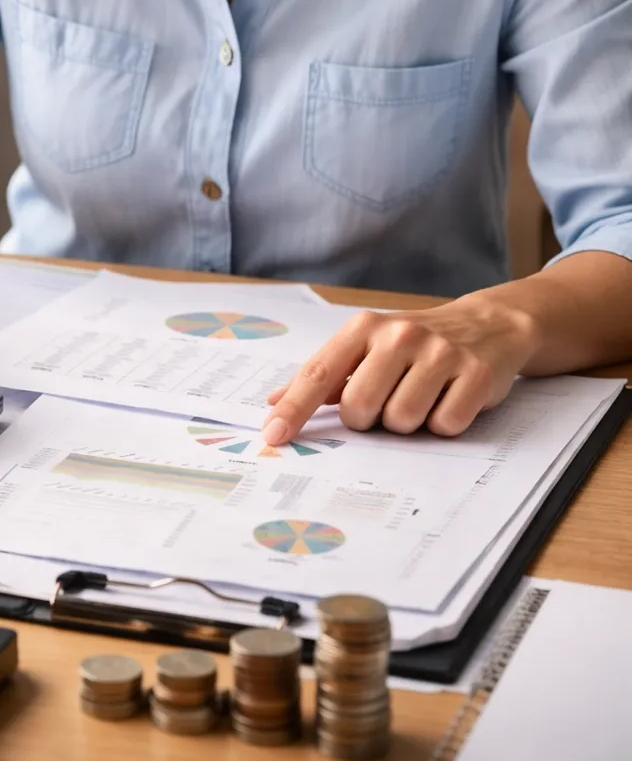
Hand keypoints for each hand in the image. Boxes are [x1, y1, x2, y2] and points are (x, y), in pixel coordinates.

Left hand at [261, 294, 539, 443]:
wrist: (487, 324)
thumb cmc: (414, 343)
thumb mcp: (367, 346)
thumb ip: (325, 376)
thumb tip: (273, 402)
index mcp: (365, 328)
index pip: (318, 373)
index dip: (294, 408)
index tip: (273, 436)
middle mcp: (400, 335)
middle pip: (359, 408)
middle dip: (368, 419)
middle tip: (386, 402)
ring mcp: (440, 353)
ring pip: (402, 421)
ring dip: (408, 423)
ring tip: (421, 397)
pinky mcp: (476, 374)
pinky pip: (445, 425)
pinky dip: (444, 424)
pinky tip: (449, 399)